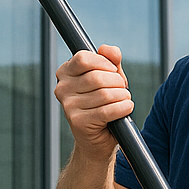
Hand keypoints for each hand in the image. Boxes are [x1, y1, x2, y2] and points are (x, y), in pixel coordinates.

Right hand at [55, 46, 134, 161]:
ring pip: (105, 94)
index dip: (104, 63)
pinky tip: (126, 109)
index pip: (83, 58)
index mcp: (65, 73)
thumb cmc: (103, 104)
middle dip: (117, 83)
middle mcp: (62, 88)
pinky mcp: (78, 122)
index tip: (113, 71)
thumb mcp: (109, 78)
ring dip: (122, 97)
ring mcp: (68, 106)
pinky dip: (123, 108)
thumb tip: (108, 49)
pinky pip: (108, 110)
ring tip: (123, 101)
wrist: (97, 139)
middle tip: (122, 90)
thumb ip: (111, 61)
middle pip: (97, 77)